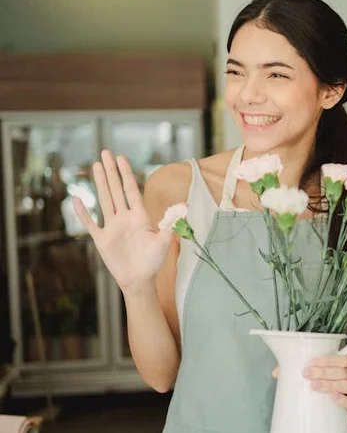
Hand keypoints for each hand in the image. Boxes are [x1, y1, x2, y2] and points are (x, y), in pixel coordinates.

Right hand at [74, 150, 172, 292]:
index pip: (131, 190)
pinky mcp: (102, 239)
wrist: (139, 280)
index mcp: (140, 216)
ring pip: (104, 200)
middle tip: (105, 152)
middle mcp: (124, 218)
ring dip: (99, 183)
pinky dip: (83, 213)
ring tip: (95, 166)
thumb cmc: (153, 262)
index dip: (126, 174)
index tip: (121, 158)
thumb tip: (183, 207)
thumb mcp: (164, 242)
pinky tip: (77, 199)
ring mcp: (112, 227)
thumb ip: (171, 224)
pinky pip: (90, 224)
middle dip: (111, 171)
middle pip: (116, 189)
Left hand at [272, 355, 346, 410]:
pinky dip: (343, 399)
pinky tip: (333, 397)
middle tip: (306, 374)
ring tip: (314, 386)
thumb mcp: (321, 374)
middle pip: (343, 371)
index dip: (328, 360)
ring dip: (330, 384)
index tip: (310, 363)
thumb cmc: (332, 383)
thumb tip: (277, 372)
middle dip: (324, 372)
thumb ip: (302, 370)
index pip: (344, 359)